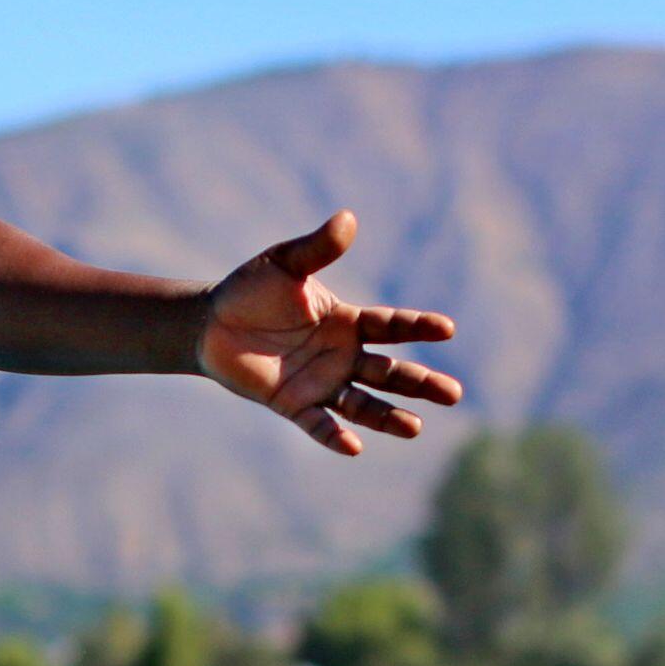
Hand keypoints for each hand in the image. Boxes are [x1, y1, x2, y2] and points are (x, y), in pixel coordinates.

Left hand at [196, 211, 463, 454]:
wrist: (211, 323)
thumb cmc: (252, 290)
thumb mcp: (284, 264)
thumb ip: (317, 248)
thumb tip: (347, 218)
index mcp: (347, 322)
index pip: (391, 326)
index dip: (418, 327)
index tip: (447, 329)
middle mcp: (342, 356)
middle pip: (390, 373)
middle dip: (420, 383)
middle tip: (453, 394)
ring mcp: (320, 383)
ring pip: (363, 404)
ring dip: (388, 417)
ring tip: (414, 428)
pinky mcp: (293, 404)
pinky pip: (318, 423)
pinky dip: (334, 435)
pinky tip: (353, 447)